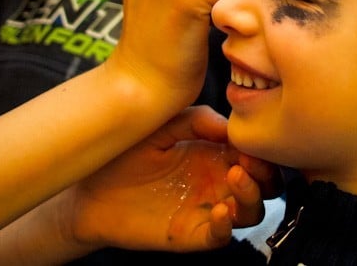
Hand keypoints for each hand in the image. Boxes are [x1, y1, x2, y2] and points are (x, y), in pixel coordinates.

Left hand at [64, 106, 272, 251]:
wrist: (90, 188)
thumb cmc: (125, 154)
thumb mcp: (163, 124)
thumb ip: (197, 119)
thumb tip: (231, 125)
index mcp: (214, 153)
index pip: (253, 152)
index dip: (261, 147)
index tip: (256, 138)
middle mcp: (215, 181)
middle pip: (263, 183)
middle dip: (266, 172)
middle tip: (251, 160)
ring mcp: (205, 208)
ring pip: (250, 211)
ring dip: (252, 195)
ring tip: (236, 177)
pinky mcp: (190, 233)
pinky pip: (220, 236)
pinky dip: (227, 225)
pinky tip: (219, 210)